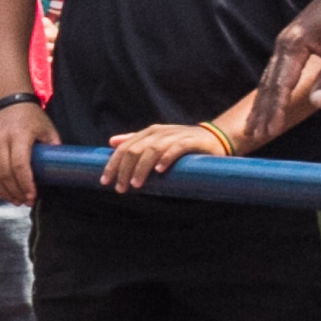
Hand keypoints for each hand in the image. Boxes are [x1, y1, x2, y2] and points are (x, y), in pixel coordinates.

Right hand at [0, 97, 58, 204]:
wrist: (7, 102)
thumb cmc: (31, 118)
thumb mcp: (47, 129)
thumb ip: (53, 147)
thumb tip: (59, 169)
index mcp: (19, 135)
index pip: (19, 165)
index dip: (25, 184)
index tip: (32, 197)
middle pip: (4, 174)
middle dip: (15, 192)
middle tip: (23, 201)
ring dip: (1, 192)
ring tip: (12, 199)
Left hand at [104, 119, 218, 192]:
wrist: (214, 138)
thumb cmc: (182, 143)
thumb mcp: (156, 141)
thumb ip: (135, 141)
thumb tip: (111, 142)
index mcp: (149, 133)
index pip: (125, 147)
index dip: (113, 164)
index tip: (105, 182)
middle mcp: (160, 132)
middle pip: (135, 149)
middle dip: (124, 170)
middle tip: (120, 188)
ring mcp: (176, 135)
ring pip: (152, 149)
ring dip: (142, 168)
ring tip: (136, 184)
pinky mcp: (192, 141)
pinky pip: (177, 148)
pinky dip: (166, 158)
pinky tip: (159, 171)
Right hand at [252, 0, 320, 143]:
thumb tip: (317, 103)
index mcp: (294, 45)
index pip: (281, 84)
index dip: (276, 109)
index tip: (270, 130)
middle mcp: (283, 44)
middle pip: (268, 83)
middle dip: (262, 111)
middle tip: (255, 134)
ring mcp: (284, 43)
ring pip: (268, 78)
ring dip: (262, 103)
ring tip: (253, 125)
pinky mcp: (291, 44)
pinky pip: (275, 72)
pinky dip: (269, 91)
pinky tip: (265, 102)